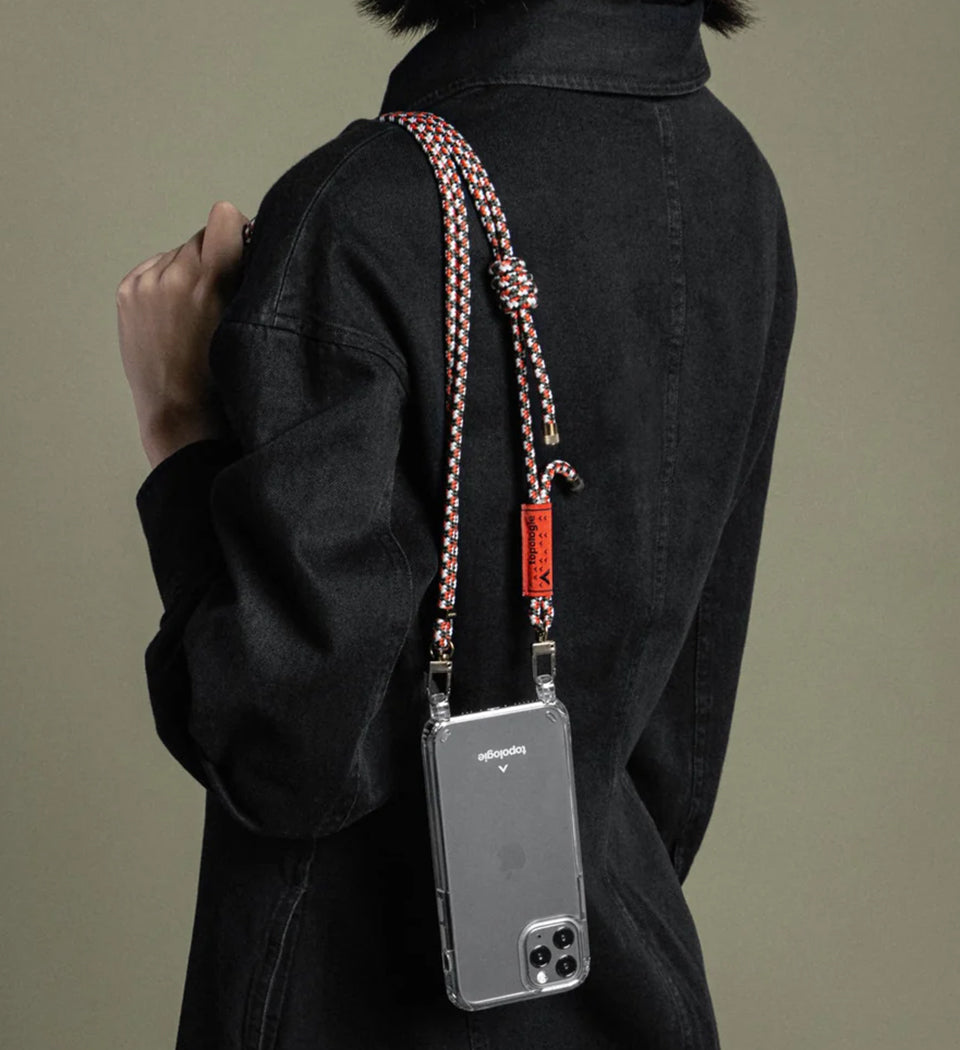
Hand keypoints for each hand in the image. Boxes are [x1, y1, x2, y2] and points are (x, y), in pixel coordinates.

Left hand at [116, 200, 249, 467]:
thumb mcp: (250, 324)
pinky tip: (175, 317)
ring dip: (189, 274)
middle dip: (213, 261)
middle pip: (202, 239)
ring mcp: (146, 282)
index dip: (238, 236)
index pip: (224, 217)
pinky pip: (155, 268)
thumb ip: (245, 277)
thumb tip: (243, 240)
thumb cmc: (227, 381)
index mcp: (213, 280)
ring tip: (194, 317)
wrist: (182, 416)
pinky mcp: (128, 291)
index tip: (243, 261)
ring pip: (178, 255)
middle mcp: (176, 273)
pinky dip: (166, 284)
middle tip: (218, 303)